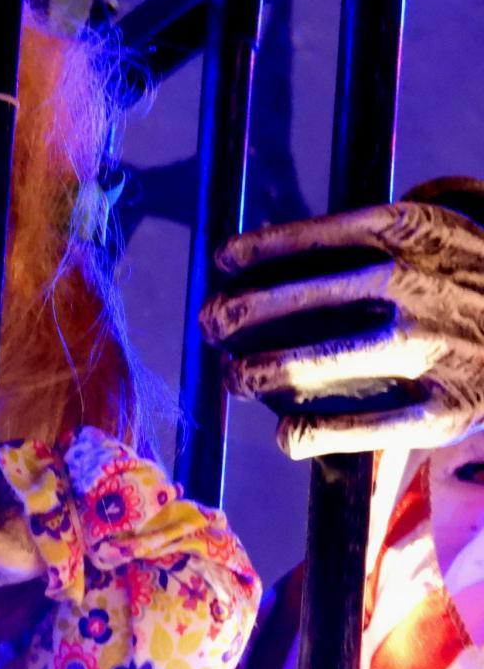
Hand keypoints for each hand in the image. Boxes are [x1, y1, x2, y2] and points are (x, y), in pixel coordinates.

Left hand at [202, 179, 483, 458]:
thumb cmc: (458, 279)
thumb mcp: (424, 236)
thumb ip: (359, 240)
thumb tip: (257, 253)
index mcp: (409, 233)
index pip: (313, 236)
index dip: (257, 249)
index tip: (222, 261)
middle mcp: (417, 284)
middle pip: (307, 297)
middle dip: (242, 312)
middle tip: (210, 324)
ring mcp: (433, 347)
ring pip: (326, 361)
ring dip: (265, 371)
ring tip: (235, 378)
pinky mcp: (450, 407)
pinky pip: (368, 426)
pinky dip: (317, 434)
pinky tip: (286, 435)